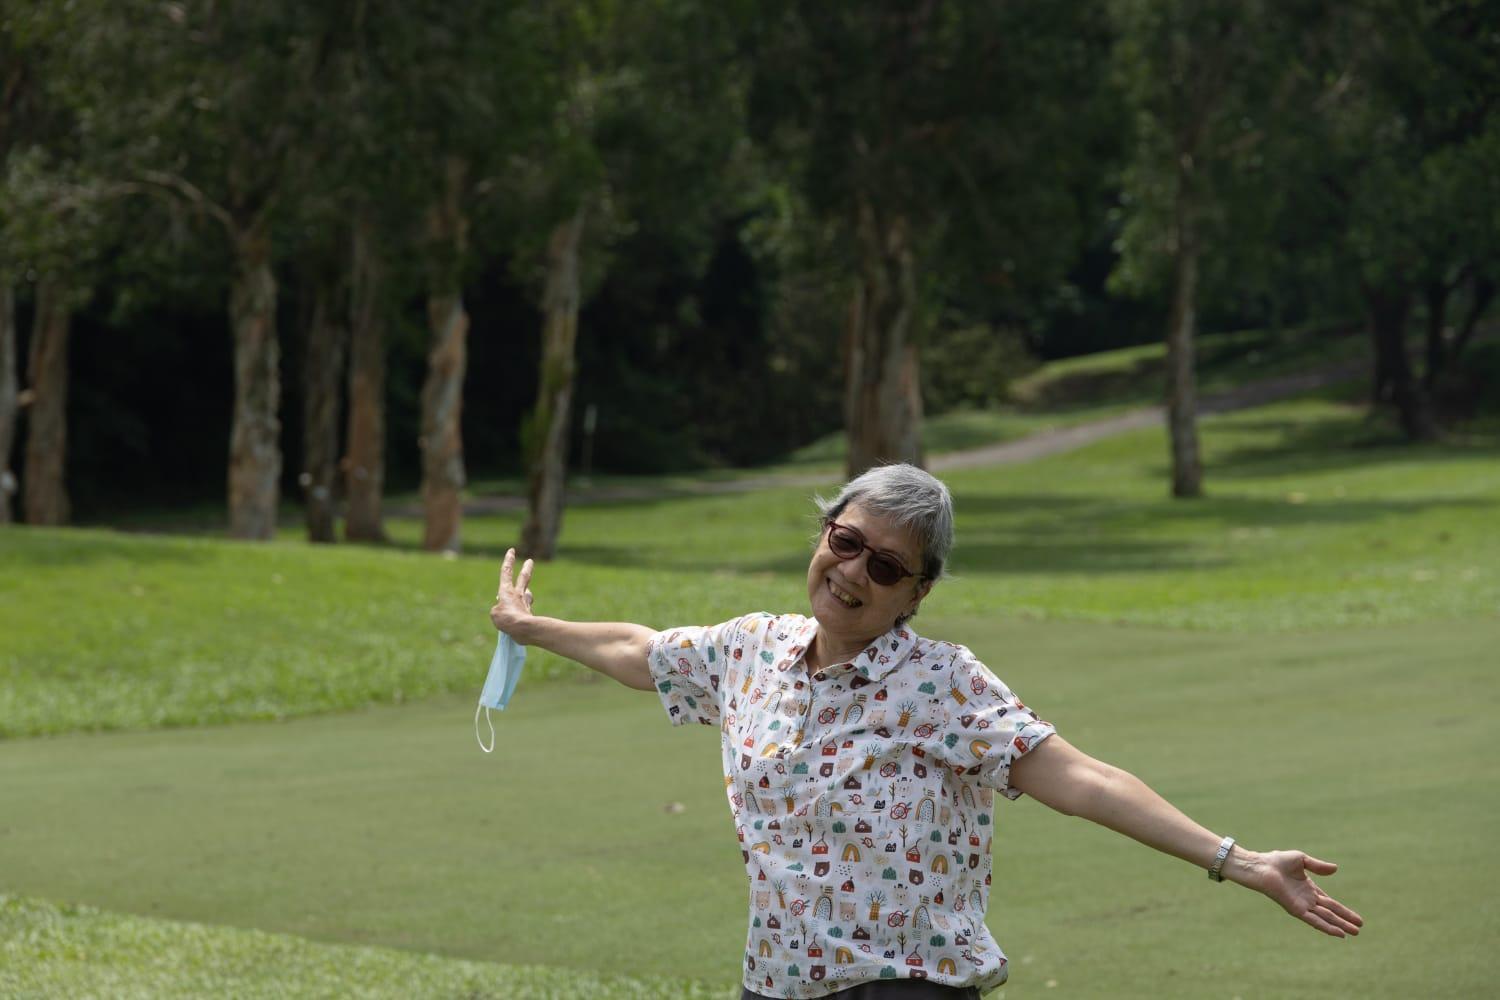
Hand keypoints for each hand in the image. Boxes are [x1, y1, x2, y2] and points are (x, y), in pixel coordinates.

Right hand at [489, 548, 535, 638]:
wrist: (523, 628)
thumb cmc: (506, 619)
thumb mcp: (495, 613)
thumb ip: (499, 609)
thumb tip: (508, 611)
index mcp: (507, 591)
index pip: (507, 572)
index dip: (508, 561)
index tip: (512, 550)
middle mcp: (518, 594)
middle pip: (524, 578)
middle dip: (527, 568)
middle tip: (531, 561)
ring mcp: (525, 603)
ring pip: (526, 595)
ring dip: (526, 594)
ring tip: (526, 595)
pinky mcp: (529, 614)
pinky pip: (525, 610)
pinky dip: (522, 613)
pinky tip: (520, 620)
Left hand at [1234, 849, 1363, 937]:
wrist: (1261, 866)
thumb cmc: (1277, 861)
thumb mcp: (1302, 860)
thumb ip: (1318, 866)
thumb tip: (1336, 869)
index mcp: (1309, 888)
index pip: (1330, 902)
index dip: (1343, 910)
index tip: (1357, 918)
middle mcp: (1307, 899)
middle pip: (1330, 912)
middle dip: (1345, 920)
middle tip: (1360, 929)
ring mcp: (1302, 905)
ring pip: (1325, 918)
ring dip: (1339, 926)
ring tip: (1354, 933)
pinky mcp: (1295, 909)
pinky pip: (1314, 920)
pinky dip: (1326, 927)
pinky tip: (1338, 933)